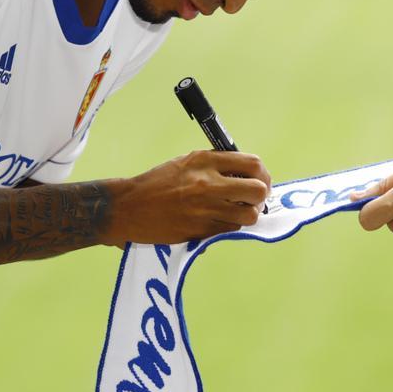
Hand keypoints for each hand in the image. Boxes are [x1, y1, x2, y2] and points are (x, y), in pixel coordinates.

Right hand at [103, 150, 271, 244]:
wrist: (130, 207)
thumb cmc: (157, 182)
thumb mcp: (186, 162)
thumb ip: (215, 164)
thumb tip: (243, 172)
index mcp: (205, 161)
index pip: (252, 164)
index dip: (262, 173)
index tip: (260, 179)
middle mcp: (209, 183)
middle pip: (258, 190)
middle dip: (261, 195)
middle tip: (254, 198)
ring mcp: (206, 209)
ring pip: (249, 215)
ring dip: (248, 214)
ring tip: (238, 211)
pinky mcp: (201, 230)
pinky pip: (231, 229)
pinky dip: (231, 225)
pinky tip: (220, 219)